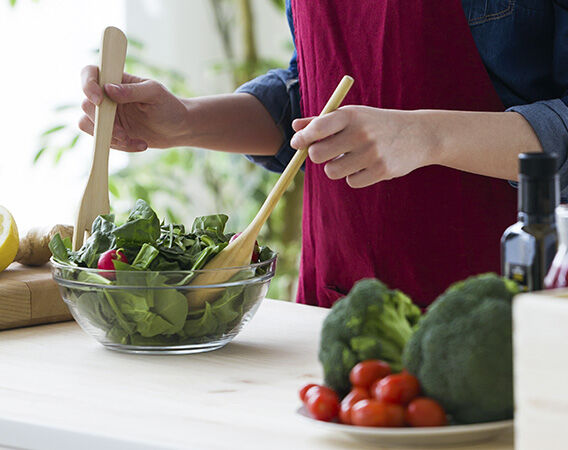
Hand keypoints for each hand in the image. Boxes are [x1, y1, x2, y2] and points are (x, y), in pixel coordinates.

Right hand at [79, 65, 190, 151]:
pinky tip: (140, 145)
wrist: (178, 129)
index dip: (88, 85)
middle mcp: (107, 96)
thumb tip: (108, 89)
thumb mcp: (155, 94)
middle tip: (124, 133)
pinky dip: (119, 146)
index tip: (99, 100)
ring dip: (109, 137)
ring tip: (133, 141)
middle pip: (86, 105)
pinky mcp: (110, 132)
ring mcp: (107, 115)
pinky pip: (102, 140)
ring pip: (89, 125)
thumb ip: (133, 91)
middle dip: (103, 122)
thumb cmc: (169, 106)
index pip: (90, 73)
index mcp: (116, 79)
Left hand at [290, 106, 437, 187]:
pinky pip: (351, 181)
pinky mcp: (381, 171)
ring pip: (332, 171)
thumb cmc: (377, 124)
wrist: (419, 134)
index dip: (302, 138)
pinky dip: (354, 177)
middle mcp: (361, 133)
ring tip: (350, 158)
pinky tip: (367, 166)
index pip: (316, 129)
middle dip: (318, 156)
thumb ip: (322, 121)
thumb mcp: (353, 116)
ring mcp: (372, 153)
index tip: (298, 143)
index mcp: (351, 115)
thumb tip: (295, 127)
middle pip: (317, 155)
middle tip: (329, 152)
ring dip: (336, 167)